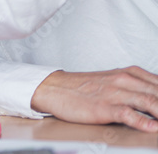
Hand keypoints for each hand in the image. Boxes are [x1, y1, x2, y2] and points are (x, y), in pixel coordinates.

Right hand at [31, 68, 157, 131]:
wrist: (54, 88)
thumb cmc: (84, 89)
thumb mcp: (115, 82)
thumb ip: (138, 89)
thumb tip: (155, 102)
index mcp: (131, 74)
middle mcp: (126, 80)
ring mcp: (116, 93)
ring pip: (151, 102)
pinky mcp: (105, 107)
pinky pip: (130, 114)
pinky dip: (145, 122)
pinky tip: (154, 128)